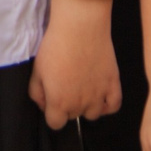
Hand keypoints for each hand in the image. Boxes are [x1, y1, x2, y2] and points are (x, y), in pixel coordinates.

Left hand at [29, 0, 119, 128]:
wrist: (80, 27)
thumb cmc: (56, 46)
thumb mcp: (37, 69)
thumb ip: (36, 93)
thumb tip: (43, 104)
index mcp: (59, 102)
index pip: (55, 124)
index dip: (52, 112)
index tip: (52, 99)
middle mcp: (80, 104)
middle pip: (73, 116)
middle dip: (68, 105)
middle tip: (66, 83)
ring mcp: (99, 95)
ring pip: (93, 114)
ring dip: (87, 105)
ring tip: (83, 87)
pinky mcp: (113, 84)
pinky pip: (113, 106)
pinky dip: (108, 104)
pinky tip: (101, 96)